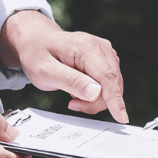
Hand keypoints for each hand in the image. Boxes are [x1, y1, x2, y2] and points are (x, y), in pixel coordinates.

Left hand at [0, 9, 127, 122]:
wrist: (36, 40)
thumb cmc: (37, 54)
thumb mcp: (45, 71)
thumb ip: (70, 81)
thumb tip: (96, 93)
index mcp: (87, 47)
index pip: (107, 77)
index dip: (115, 99)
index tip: (121, 117)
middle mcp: (101, 48)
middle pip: (111, 85)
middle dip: (95, 102)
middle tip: (72, 104)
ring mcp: (106, 54)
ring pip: (112, 88)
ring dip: (94, 99)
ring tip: (72, 94)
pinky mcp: (106, 61)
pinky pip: (108, 85)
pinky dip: (95, 94)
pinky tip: (79, 90)